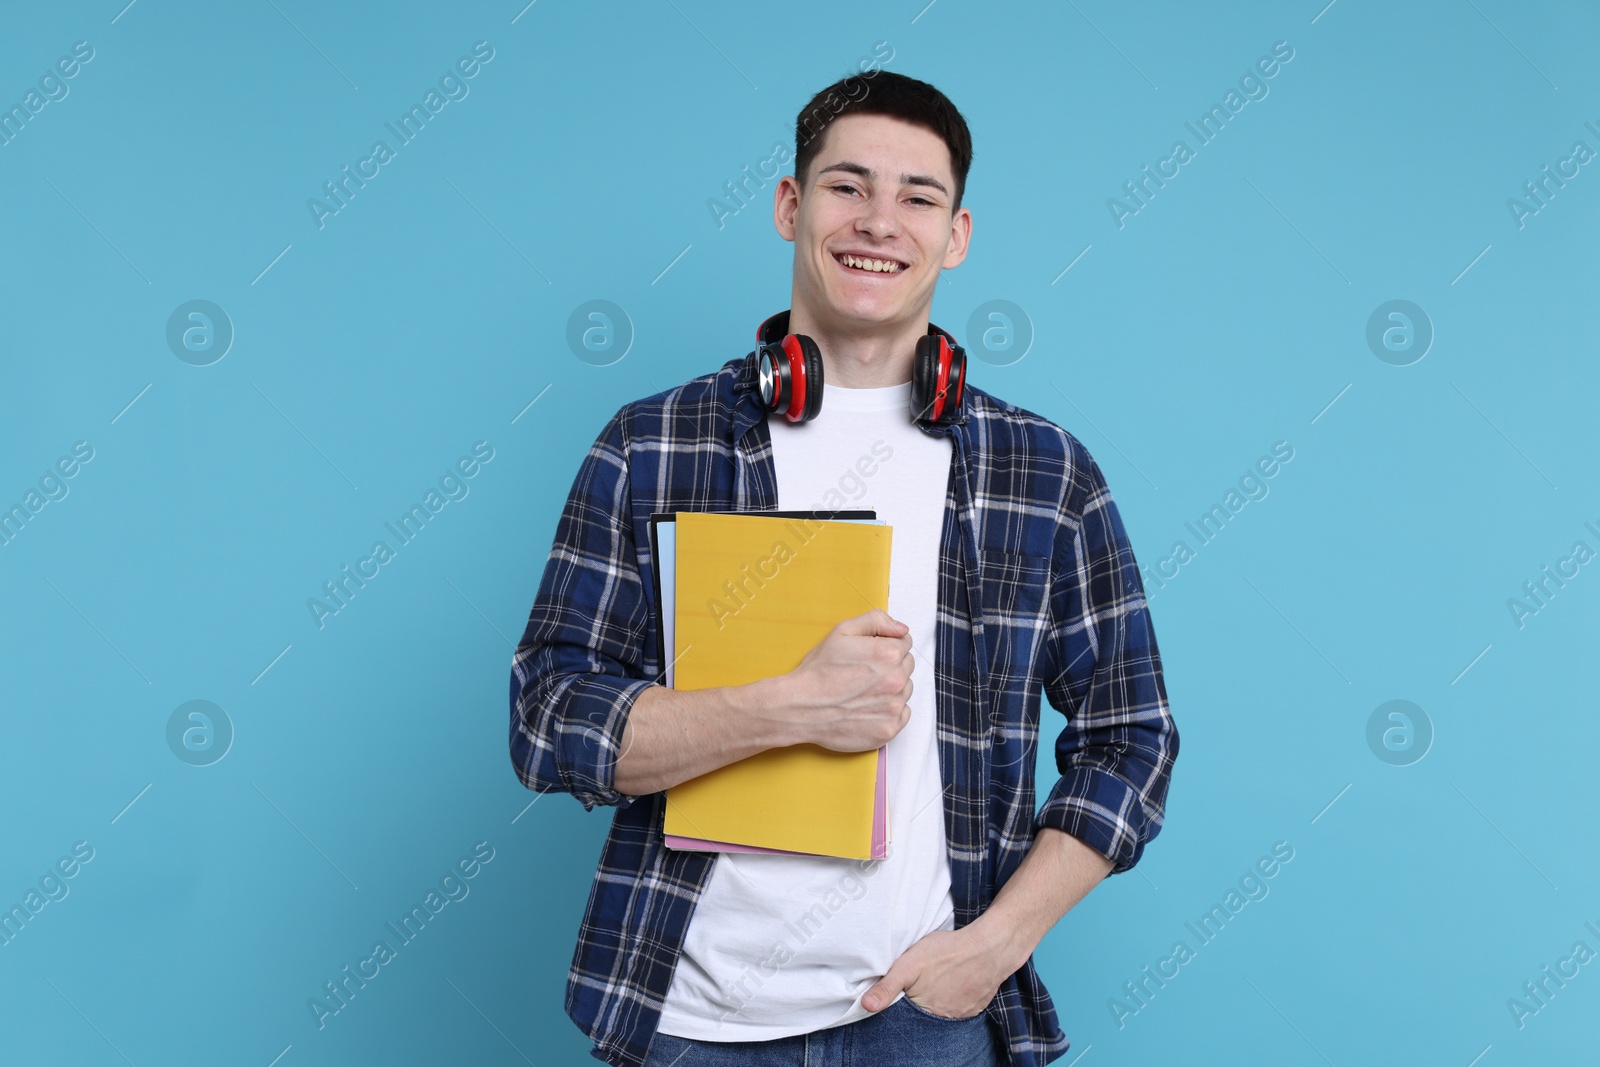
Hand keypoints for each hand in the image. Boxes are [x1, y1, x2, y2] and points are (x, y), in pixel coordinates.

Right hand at [782, 609, 913, 751]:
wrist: (801, 707)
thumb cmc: (819, 671)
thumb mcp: (842, 631)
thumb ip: (876, 621)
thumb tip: (902, 628)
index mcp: (888, 654)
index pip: (905, 643)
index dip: (887, 645)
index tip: (871, 655)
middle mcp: (896, 681)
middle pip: (907, 666)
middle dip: (890, 666)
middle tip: (864, 673)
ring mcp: (894, 707)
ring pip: (905, 690)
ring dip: (891, 689)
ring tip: (863, 691)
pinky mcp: (889, 729)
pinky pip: (902, 714)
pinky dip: (889, 711)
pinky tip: (868, 707)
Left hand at [860, 925, 1011, 1019]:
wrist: (989, 947)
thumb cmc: (947, 952)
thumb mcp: (909, 964)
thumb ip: (887, 986)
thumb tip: (865, 1006)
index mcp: (923, 1010)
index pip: (904, 1014)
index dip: (902, 1001)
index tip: (905, 988)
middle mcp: (942, 1019)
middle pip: (923, 1014)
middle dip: (919, 1001)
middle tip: (924, 980)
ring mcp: (961, 1015)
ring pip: (941, 1012)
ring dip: (938, 1000)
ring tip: (939, 979)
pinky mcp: (975, 1008)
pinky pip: (960, 1008)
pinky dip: (955, 998)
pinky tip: (954, 982)